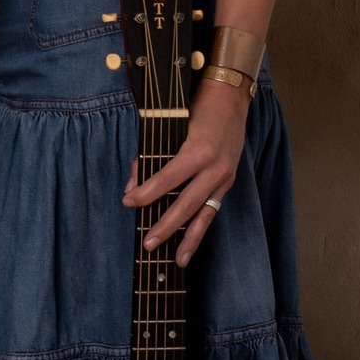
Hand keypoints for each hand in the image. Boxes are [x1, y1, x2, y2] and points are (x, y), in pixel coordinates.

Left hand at [122, 75, 249, 266]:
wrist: (230, 98)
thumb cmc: (195, 108)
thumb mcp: (169, 127)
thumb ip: (149, 157)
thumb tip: (132, 187)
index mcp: (198, 150)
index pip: (166, 179)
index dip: (146, 193)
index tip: (128, 203)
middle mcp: (215, 168)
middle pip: (186, 204)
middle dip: (166, 226)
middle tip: (148, 243)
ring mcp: (224, 177)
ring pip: (205, 215)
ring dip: (189, 239)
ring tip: (178, 261)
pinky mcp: (228, 182)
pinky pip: (212, 210)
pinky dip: (200, 227)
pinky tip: (191, 244)